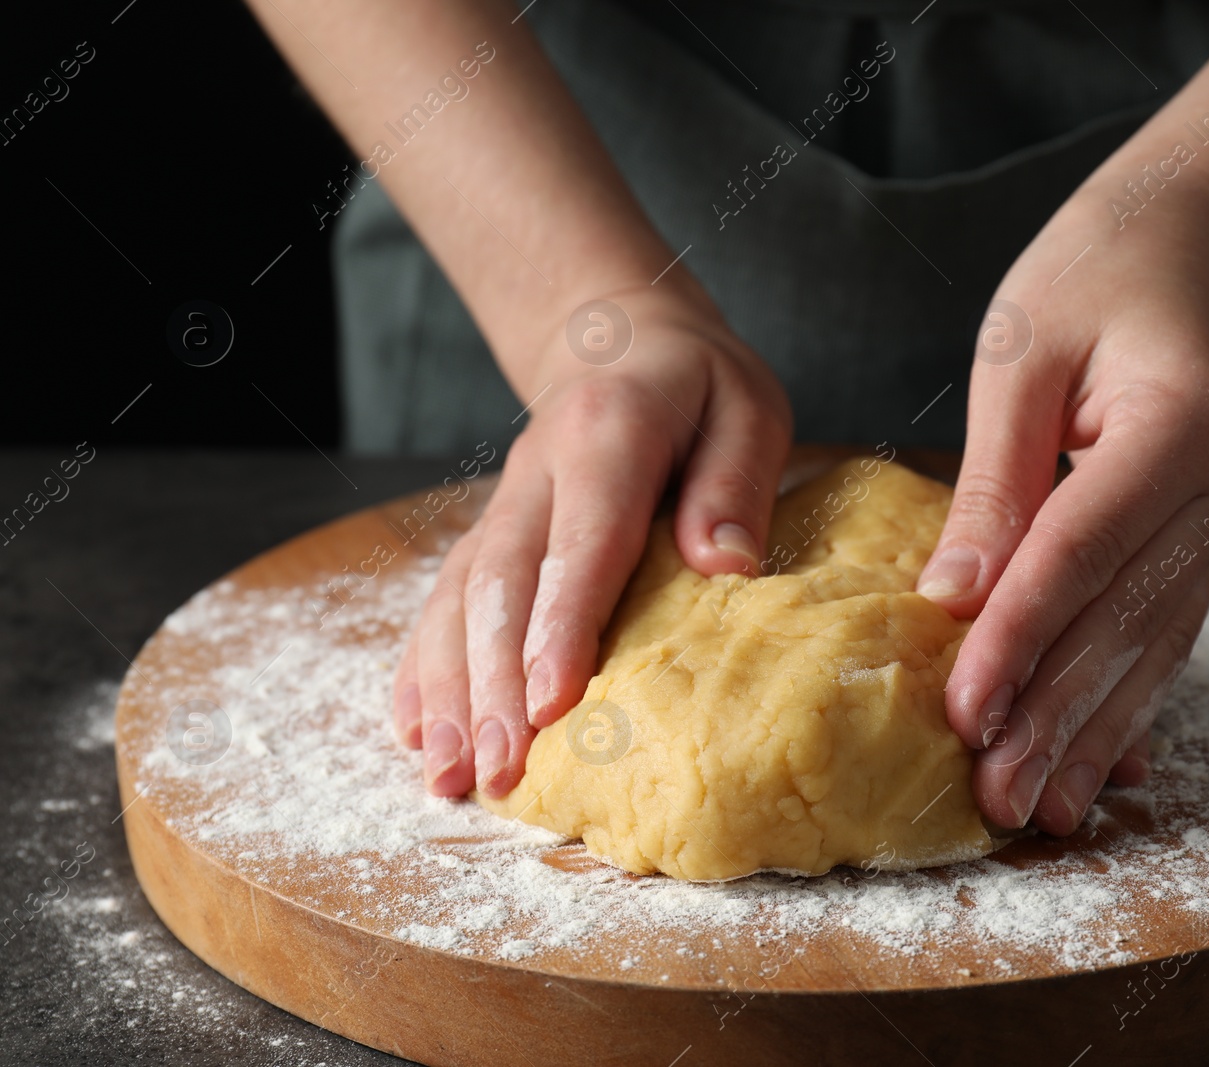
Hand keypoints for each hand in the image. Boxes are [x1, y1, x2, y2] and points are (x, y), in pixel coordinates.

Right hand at [390, 283, 791, 797]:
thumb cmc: (698, 388)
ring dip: (450, 691)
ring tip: (448, 775)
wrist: (616, 340)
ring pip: (460, 599)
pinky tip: (415, 732)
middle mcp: (537, 471)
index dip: (562, 624)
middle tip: (500, 768)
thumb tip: (726, 564)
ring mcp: (503, 504)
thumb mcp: (745, 407)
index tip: (553, 701)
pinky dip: (424, 667)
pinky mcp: (487, 531)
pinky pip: (442, 600)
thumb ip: (735, 480)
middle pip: (503, 582)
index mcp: (608, 433)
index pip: (583, 540)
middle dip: (495, 682)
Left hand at [919, 175, 1208, 834]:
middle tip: (996, 795)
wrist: (1180, 242)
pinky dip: (1127, 704)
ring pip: (1152, 647)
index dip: (1021, 637)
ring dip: (1094, 734)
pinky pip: (1162, 635)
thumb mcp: (1021, 359)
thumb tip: (951, 599)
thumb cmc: (1089, 276)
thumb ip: (993, 483)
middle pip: (1124, 621)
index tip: (964, 710)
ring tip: (1042, 810)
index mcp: (1180, 426)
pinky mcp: (1200, 539)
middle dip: (1055, 715)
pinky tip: (1101, 767)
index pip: (1084, 552)